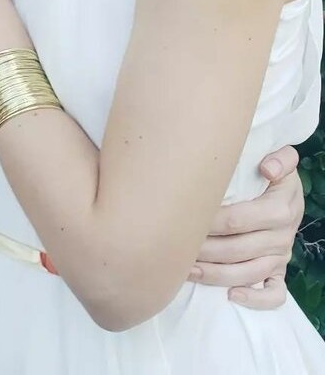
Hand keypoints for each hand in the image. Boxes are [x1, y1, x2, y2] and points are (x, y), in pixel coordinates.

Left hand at [189, 145, 302, 308]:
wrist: (285, 192)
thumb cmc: (270, 172)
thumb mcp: (280, 159)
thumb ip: (279, 159)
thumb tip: (268, 168)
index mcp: (280, 209)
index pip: (238, 220)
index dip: (208, 222)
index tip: (182, 218)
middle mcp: (282, 236)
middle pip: (237, 249)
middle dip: (203, 249)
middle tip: (173, 246)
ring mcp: (281, 257)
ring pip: (248, 273)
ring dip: (216, 274)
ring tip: (187, 270)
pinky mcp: (279, 271)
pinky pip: (275, 294)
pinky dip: (256, 300)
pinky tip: (232, 296)